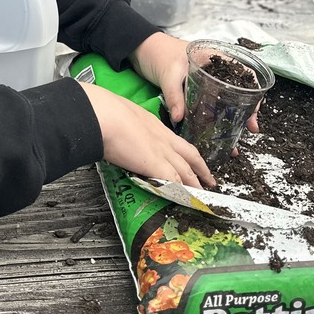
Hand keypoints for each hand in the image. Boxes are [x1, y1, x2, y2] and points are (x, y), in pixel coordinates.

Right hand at [80, 82, 214, 187]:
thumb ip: (127, 125)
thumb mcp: (122, 114)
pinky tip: (189, 201)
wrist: (104, 116)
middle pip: (189, 154)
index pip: (175, 141)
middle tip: (209, 179)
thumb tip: (119, 131)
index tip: (190, 159)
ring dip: (196, 183)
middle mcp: (163, 137)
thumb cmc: (106, 112)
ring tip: (203, 194)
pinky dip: (183, 192)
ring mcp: (162, 151)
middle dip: (200, 168)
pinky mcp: (156, 166)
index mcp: (154, 124)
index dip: (185, 152)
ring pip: (186, 170)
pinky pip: (176, 182)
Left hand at [132, 32, 260, 137]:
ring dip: (229, 119)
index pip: (244, 75)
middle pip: (237, 92)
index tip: (252, 115)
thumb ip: (175, 96)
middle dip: (244, 112)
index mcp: (214, 58)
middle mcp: (213, 70)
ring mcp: (204, 82)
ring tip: (233, 139)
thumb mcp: (168, 73)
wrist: (138, 49)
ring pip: (223, 101)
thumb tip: (180, 119)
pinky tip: (213, 133)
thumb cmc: (156, 52)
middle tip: (248, 131)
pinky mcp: (192, 91)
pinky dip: (212, 119)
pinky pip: (208, 106)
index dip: (253, 95)